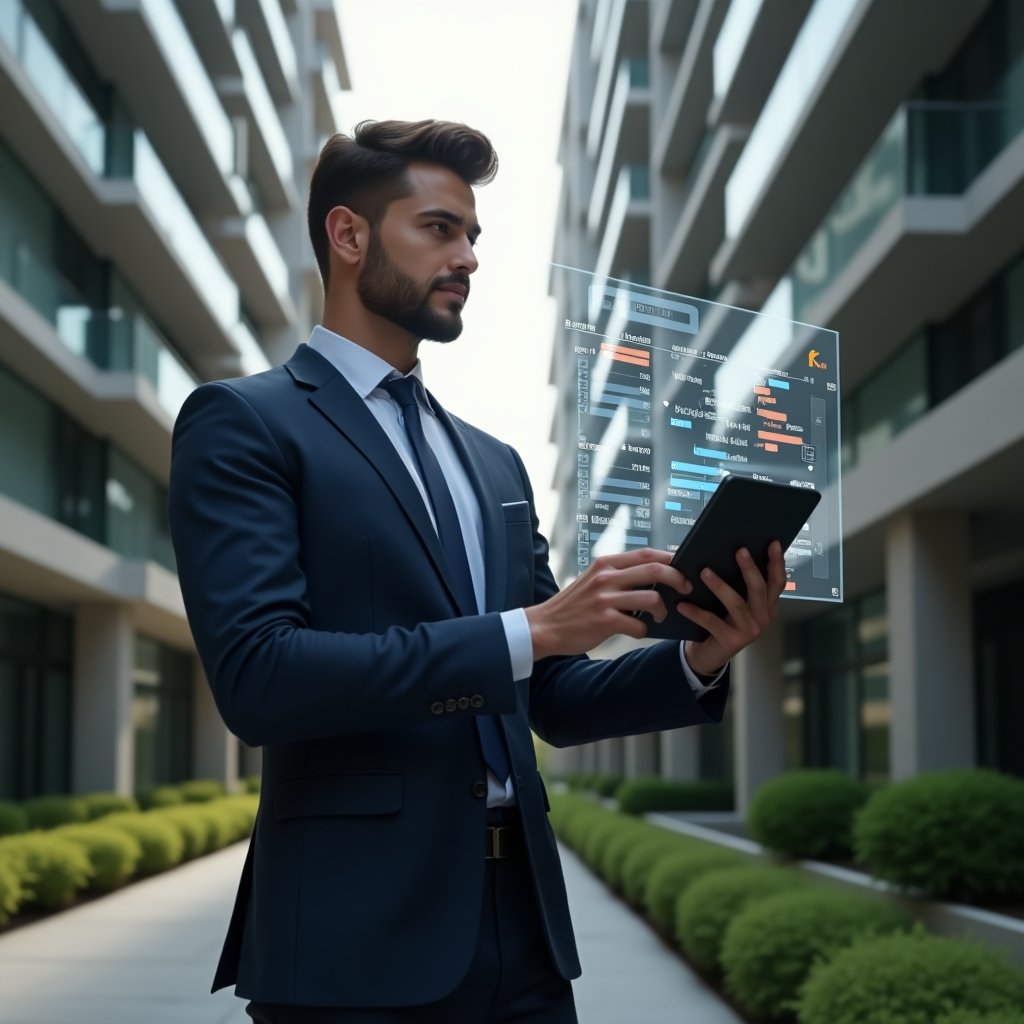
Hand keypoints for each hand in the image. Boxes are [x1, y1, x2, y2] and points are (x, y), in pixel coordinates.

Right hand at [525, 548, 691, 658]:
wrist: (544, 626)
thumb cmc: (573, 606)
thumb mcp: (591, 579)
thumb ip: (616, 574)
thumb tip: (651, 574)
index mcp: (605, 564)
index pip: (646, 553)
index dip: (670, 558)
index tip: (683, 566)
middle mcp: (606, 577)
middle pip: (654, 570)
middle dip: (678, 579)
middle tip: (686, 588)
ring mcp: (605, 599)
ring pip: (651, 598)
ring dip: (662, 609)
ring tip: (659, 616)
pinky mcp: (604, 621)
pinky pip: (638, 625)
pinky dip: (643, 629)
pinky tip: (636, 630)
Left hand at [680, 541, 786, 675]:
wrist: (709, 654)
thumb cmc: (721, 620)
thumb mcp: (733, 603)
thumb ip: (737, 584)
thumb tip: (726, 552)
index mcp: (767, 606)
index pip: (777, 582)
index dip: (777, 562)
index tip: (773, 542)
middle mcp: (763, 617)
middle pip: (759, 589)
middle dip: (750, 568)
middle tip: (740, 550)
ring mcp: (749, 630)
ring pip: (736, 603)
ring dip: (719, 586)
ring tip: (704, 572)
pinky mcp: (731, 640)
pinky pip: (712, 622)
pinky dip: (696, 612)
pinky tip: (682, 605)